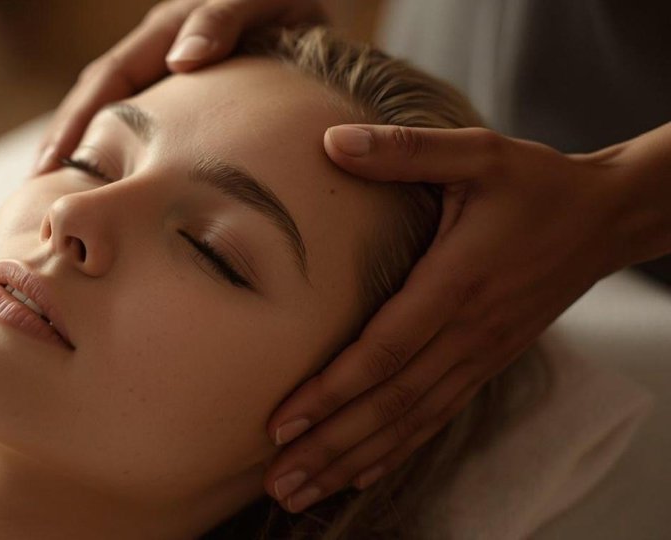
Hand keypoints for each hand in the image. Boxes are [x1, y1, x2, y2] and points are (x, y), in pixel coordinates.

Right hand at [30, 0, 325, 175]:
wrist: (304, 5)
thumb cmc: (288, 0)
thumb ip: (223, 17)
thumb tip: (182, 60)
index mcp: (167, 30)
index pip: (108, 79)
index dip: (77, 121)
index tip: (52, 164)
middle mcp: (158, 52)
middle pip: (97, 100)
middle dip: (65, 143)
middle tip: (38, 194)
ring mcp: (170, 74)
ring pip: (116, 116)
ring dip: (88, 153)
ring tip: (65, 198)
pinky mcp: (188, 99)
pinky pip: (145, 128)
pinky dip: (126, 156)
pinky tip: (120, 190)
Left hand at [263, 122, 670, 512]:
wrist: (606, 218)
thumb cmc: (536, 184)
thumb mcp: (477, 153)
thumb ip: (407, 151)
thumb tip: (332, 142)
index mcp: (457, 283)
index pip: (385, 351)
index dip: (331, 391)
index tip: (283, 423)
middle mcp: (468, 332)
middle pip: (392, 404)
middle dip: (332, 446)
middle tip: (280, 482)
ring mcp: (480, 354)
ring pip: (412, 421)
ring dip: (355, 460)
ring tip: (303, 492)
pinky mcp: (486, 361)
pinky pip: (437, 417)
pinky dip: (396, 450)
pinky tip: (361, 474)